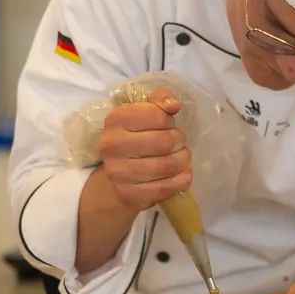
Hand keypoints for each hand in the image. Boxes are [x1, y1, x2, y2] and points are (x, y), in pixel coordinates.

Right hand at [98, 87, 190, 211]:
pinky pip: (165, 188)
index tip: (166, 125)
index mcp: (116, 118)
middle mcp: (111, 144)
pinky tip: (181, 174)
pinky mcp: (128, 194)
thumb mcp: (147, 110)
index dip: (169, 121)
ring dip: (183, 161)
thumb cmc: (139, 134)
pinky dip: (181, 180)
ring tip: (180, 158)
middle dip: (180, 142)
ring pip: (167, 166)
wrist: (121, 170)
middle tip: (178, 144)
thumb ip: (161, 99)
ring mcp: (118, 172)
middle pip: (165, 142)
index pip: (157, 116)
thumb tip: (173, 105)